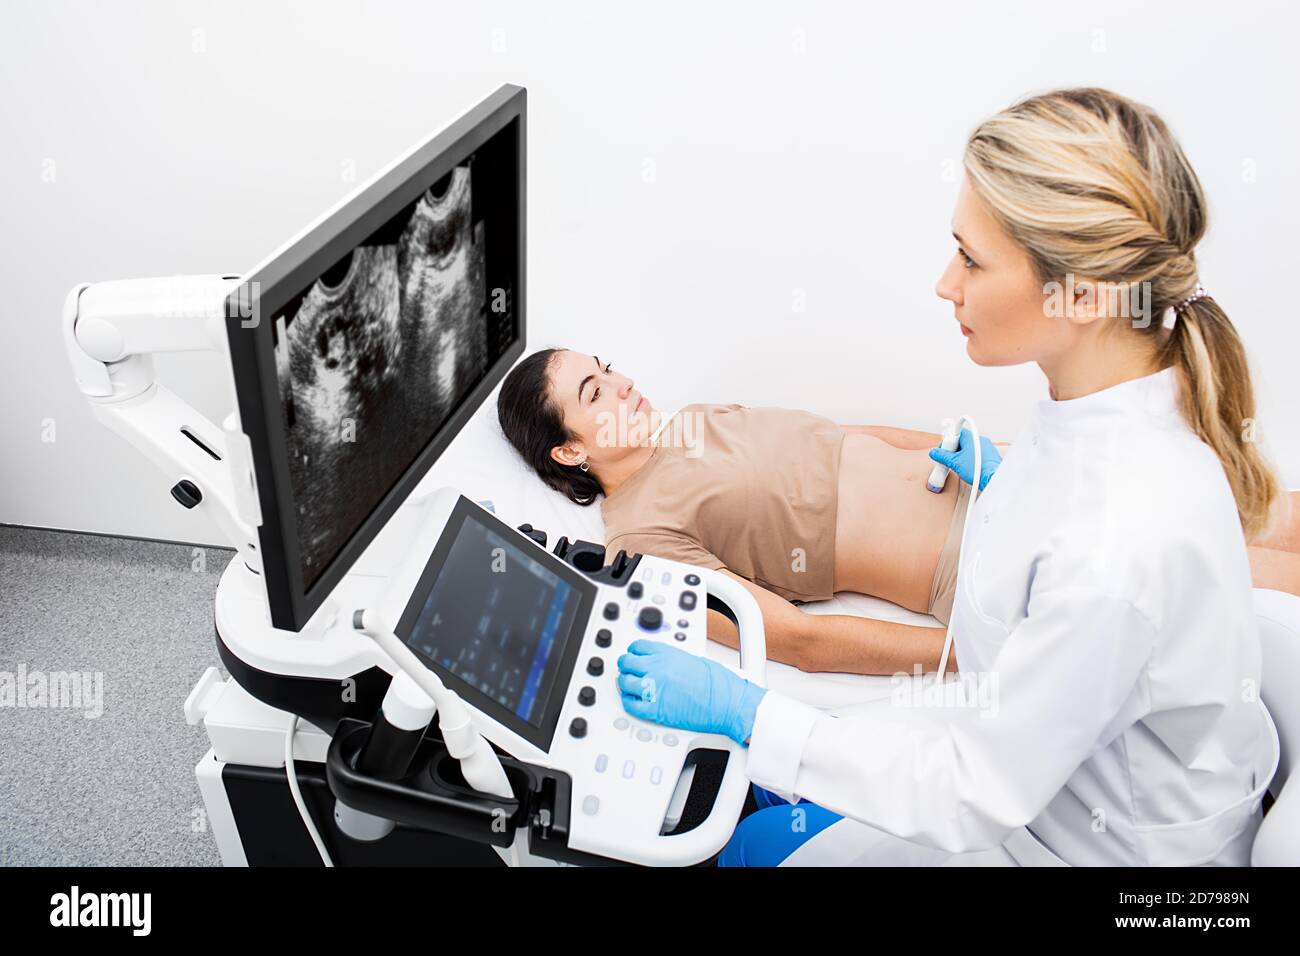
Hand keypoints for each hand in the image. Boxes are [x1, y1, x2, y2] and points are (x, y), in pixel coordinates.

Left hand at [617, 640, 765, 745]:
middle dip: (626, 666)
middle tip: (627, 670)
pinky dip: (629, 702)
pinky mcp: (656, 709)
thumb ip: (673, 659)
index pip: (638, 647)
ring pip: (625, 683)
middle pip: (627, 663)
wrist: (727, 702)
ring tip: (629, 686)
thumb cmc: (718, 683)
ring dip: (625, 684)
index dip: (633, 652)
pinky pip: (631, 704)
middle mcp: (658, 668)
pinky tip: (633, 701)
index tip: (633, 655)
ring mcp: (655, 688)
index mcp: (667, 653)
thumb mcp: (693, 659)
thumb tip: (663, 663)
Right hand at [929, 428, 1000, 490]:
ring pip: (968, 450)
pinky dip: (970, 461)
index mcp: (971, 437)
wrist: (993, 480)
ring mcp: (987, 448)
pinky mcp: (990, 457)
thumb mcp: (954, 462)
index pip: (955, 433)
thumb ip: (942, 456)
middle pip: (961, 442)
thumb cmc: (977, 469)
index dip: (947, 442)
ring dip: (961, 456)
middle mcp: (980, 440)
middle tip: (949, 460)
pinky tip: (967, 469)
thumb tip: (934, 453)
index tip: (943, 450)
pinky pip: (976, 455)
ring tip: (958, 466)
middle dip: (953, 451)